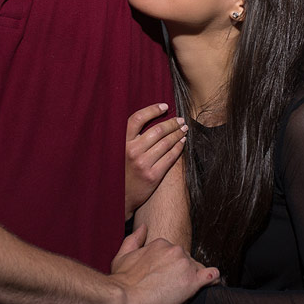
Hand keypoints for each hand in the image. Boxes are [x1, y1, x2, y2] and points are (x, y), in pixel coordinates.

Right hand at [109, 224, 218, 303]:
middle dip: (183, 272)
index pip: (175, 253)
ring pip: (199, 268)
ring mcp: (184, 264)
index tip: (167, 278)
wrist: (124, 298)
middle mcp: (175, 250)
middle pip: (187, 260)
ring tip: (187, 292)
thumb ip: (134, 239)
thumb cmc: (121, 281)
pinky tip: (210, 285)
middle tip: (174, 288)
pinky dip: (213, 280)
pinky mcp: (192, 281)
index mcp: (161, 243)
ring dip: (195, 278)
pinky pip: (211, 276)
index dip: (172, 266)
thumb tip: (143, 227)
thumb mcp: (122, 255)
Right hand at [124, 103, 186, 217]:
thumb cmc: (122, 169)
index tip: (164, 106)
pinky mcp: (153, 175)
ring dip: (178, 133)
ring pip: (166, 143)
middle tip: (180, 120)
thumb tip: (152, 117)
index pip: (138, 119)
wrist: (120, 196)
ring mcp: (143, 164)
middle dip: (172, 123)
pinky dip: (178, 147)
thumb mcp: (119, 150)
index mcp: (122, 142)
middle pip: (157, 130)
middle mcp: (132, 151)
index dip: (152, 110)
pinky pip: (170, 157)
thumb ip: (131, 137)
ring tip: (184, 129)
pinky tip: (182, 142)